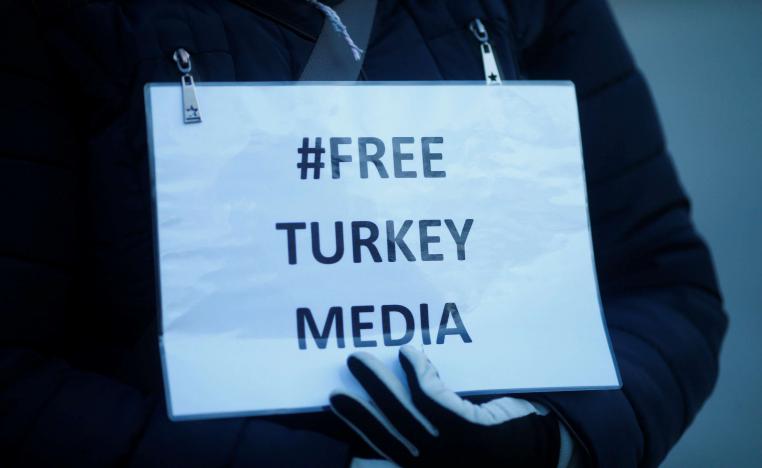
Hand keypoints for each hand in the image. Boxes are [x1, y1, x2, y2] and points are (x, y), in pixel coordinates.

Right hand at [330, 346, 560, 466]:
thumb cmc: (505, 451)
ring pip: (402, 411)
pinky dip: (416, 370)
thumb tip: (400, 406)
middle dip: (354, 414)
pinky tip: (408, 351)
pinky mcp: (468, 429)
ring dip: (376, 383)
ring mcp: (451, 450)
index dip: (356, 436)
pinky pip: (431, 395)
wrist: (550, 455)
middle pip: (384, 435)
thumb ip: (432, 438)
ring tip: (357, 358)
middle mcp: (434, 466)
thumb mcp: (460, 451)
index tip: (330, 418)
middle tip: (332, 392)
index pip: (385, 452)